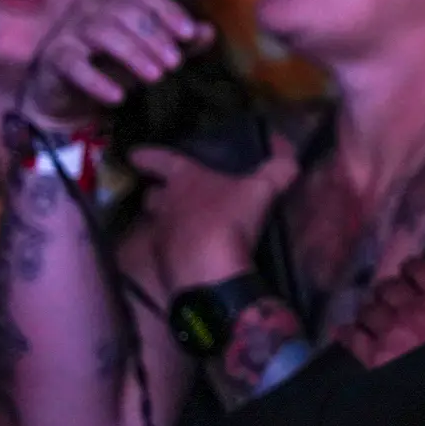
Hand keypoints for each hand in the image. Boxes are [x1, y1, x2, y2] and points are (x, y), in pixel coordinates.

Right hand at [18, 0, 213, 127]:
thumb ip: (178, 43)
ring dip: (133, 54)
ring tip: (157, 77)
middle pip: (126, 12)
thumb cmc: (111, 65)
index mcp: (117, 1)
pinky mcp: (55, 57)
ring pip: (102, 33)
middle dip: (154, 37)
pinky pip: (74, 64)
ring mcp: (69, 30)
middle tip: (175, 64)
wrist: (65, 90)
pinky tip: (119, 97)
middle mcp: (92, 8)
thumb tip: (208, 31)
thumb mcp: (148, 54)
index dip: (170, 12)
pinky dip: (97, 80)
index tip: (190, 34)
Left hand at [128, 137, 299, 291]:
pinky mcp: (163, 264)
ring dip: (166, 224)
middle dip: (156, 194)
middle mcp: (165, 205)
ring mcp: (161, 236)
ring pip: (157, 224)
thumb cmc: (228, 220)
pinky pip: (167, 253)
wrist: (209, 271)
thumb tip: (290, 160)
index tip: (134, 154)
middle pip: (151, 196)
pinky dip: (176, 252)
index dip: (148, 155)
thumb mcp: (260, 191)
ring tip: (183, 227)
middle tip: (165, 195)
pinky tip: (191, 256)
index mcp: (183, 180)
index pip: (161, 160)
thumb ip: (276, 172)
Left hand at [340, 257, 424, 368]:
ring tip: (369, 317)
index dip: (409, 269)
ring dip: (370, 311)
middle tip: (385, 299)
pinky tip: (342, 331)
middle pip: (388, 288)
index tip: (406, 273)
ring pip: (370, 310)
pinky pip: (355, 337)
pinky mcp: (378, 355)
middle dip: (386, 291)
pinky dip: (347, 333)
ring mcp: (393, 330)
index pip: (418, 269)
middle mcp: (413, 307)